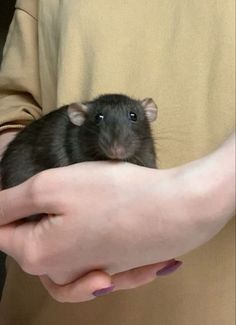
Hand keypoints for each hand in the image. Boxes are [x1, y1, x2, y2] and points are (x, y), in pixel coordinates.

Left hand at [0, 133, 233, 301]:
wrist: (177, 210)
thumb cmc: (112, 194)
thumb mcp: (51, 186)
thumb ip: (10, 203)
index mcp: (38, 256)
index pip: (2, 230)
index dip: (8, 205)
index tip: (30, 187)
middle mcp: (63, 273)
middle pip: (32, 244)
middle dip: (38, 216)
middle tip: (64, 189)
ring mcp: (93, 273)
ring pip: (62, 256)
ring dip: (63, 233)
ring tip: (76, 209)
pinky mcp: (117, 267)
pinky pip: (94, 262)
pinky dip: (94, 244)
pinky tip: (105, 228)